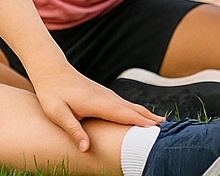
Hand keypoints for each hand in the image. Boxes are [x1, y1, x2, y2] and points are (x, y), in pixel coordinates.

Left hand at [29, 62, 161, 151]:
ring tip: (161, 123)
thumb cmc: (52, 93)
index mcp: (97, 102)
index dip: (140, 122)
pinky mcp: (103, 94)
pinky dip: (137, 110)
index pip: (123, 114)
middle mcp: (106, 97)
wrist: (51, 69)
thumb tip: (86, 149)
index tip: (156, 129)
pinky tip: (141, 115)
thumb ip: (73, 130)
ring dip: (146, 114)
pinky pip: (125, 104)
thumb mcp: (57, 113)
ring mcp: (106, 94)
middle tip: (168, 128)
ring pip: (130, 105)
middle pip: (132, 109)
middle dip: (149, 118)